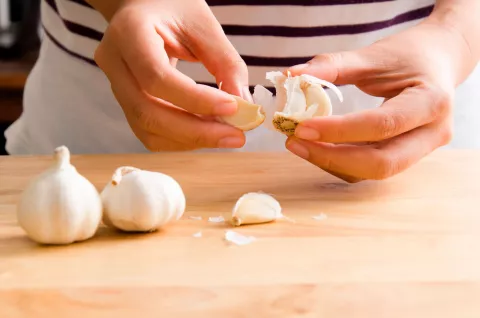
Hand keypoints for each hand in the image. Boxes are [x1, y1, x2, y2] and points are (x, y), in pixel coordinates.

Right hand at [94, 0, 248, 150]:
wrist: (143, 7)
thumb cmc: (173, 7)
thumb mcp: (203, 24)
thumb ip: (225, 62)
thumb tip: (244, 107)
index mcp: (129, 33)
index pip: (157, 77)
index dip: (196, 100)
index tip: (233, 108)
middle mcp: (114, 63)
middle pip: (147, 113)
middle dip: (196, 132)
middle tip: (236, 137)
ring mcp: (115, 86)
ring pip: (147, 129)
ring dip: (190, 140)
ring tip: (226, 136)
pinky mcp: (126, 102)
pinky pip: (150, 132)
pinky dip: (181, 140)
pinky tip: (207, 133)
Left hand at [284, 20, 471, 181]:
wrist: (439, 60)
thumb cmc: (408, 55)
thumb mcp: (373, 55)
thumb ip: (333, 66)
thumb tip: (291, 76)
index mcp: (432, 102)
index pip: (381, 125)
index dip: (338, 131)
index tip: (301, 127)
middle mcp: (433, 133)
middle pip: (381, 163)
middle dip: (333, 158)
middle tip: (294, 142)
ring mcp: (422, 150)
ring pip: (374, 171)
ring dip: (333, 162)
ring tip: (300, 144)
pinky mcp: (407, 156)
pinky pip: (371, 168)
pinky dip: (341, 161)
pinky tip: (318, 146)